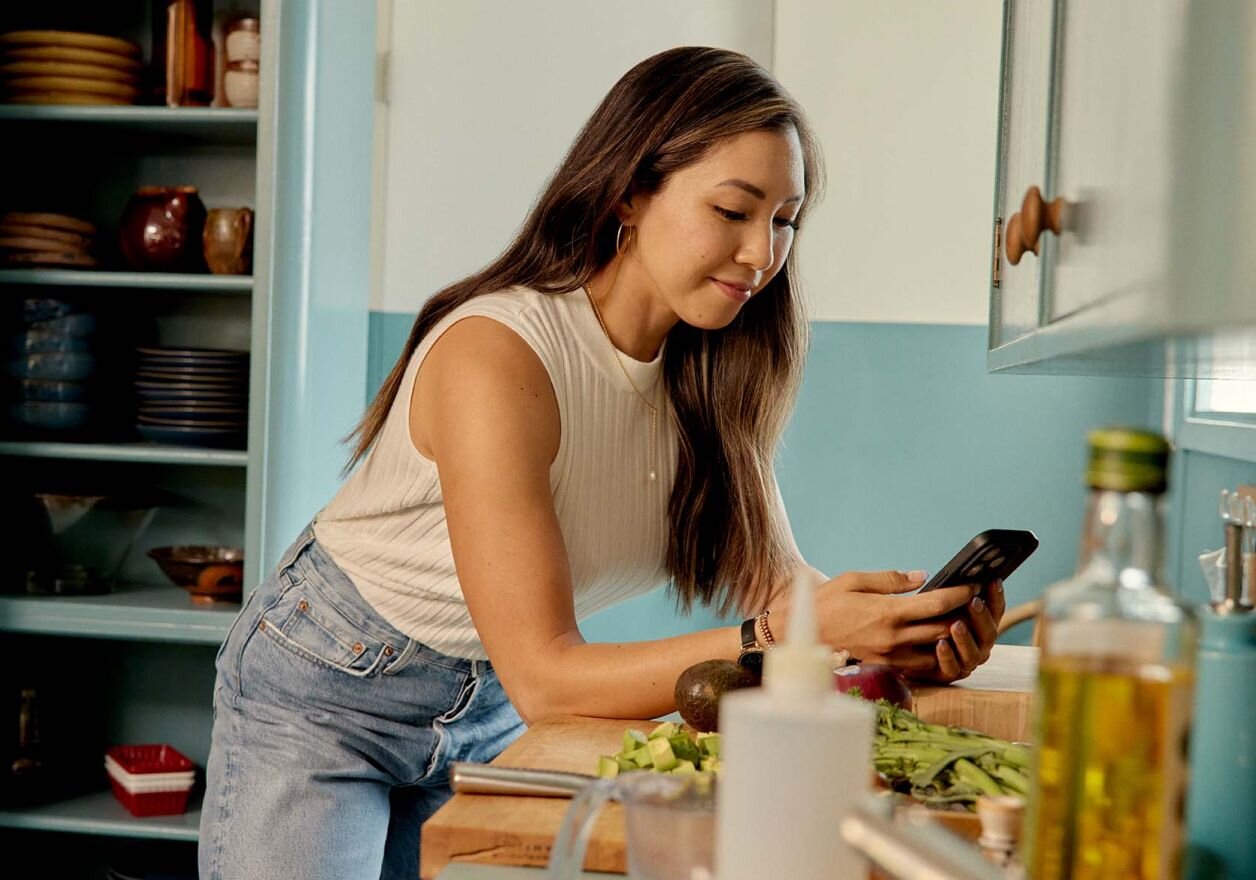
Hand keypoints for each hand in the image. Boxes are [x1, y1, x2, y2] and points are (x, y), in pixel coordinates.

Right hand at [769, 570, 981, 676]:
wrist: (804, 632)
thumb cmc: (827, 601)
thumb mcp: (855, 580)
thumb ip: (892, 579)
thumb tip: (922, 577)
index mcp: (886, 612)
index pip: (935, 604)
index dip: (959, 594)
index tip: (974, 585)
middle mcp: (893, 637)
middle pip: (942, 629)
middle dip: (963, 615)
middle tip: (977, 602)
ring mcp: (891, 655)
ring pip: (937, 650)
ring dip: (952, 637)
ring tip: (962, 621)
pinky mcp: (886, 664)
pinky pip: (922, 664)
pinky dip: (937, 653)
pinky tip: (941, 640)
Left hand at [911, 578, 1006, 683]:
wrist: (896, 652)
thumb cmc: (914, 622)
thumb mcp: (925, 604)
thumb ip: (936, 593)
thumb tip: (933, 575)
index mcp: (977, 624)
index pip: (994, 610)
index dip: (995, 596)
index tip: (993, 580)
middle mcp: (976, 644)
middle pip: (989, 633)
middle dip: (982, 616)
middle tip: (973, 602)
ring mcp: (963, 661)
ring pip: (973, 653)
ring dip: (965, 638)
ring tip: (956, 624)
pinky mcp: (945, 675)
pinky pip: (950, 669)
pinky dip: (947, 656)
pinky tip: (940, 644)